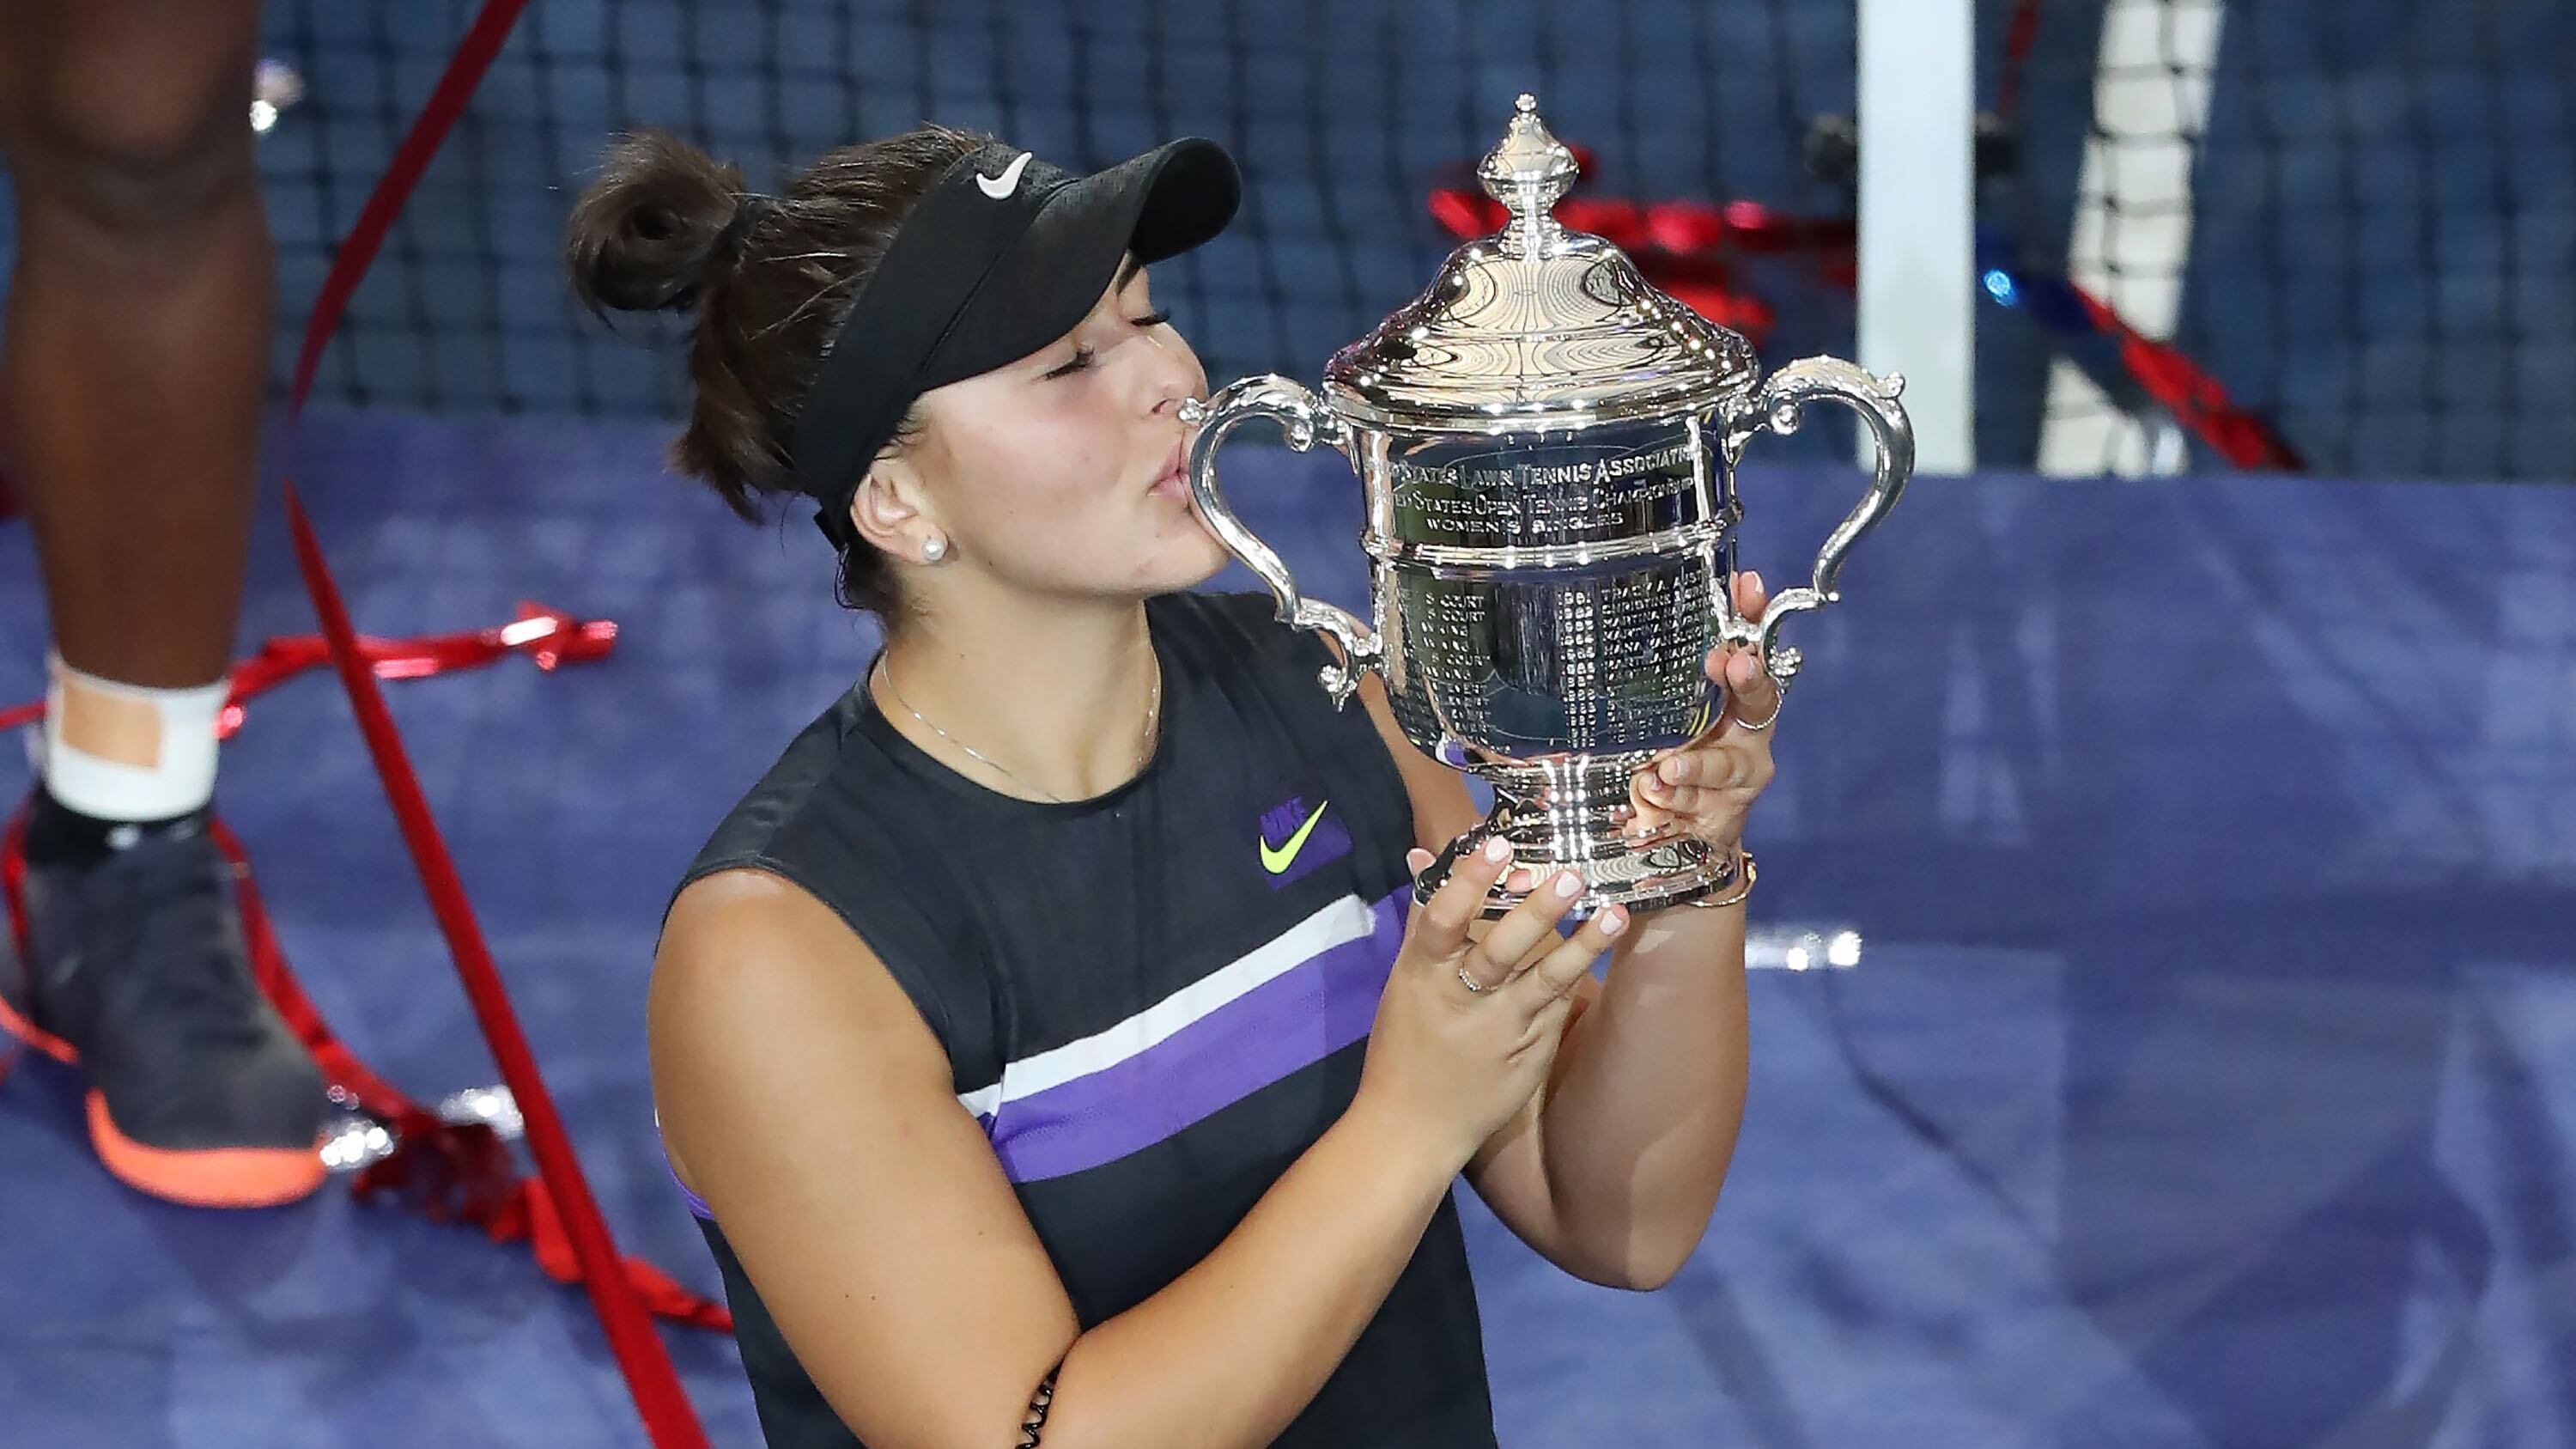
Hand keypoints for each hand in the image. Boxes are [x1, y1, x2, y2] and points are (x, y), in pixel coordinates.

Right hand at [1350, 837, 1627, 1172]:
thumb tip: (1423, 856)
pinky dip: (1577, 978)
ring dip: (1583, 945)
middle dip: (1537, 911)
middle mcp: (1461, 1000)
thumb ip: (1422, 921)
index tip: (1497, 844)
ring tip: (1616, 912)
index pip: (1441, 919)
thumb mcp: (1405, 981)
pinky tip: (1603, 948)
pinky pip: (1555, 1008)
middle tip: (1571, 873)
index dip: (1469, 880)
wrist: (1413, 1128)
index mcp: (1422, 976)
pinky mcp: (1530, 1053)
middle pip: (1500, 949)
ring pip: (1545, 980)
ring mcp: (1500, 1030)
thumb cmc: (1404, 1045)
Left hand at [1628, 570, 1781, 853]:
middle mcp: (1747, 733)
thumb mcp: (1664, 712)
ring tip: (1669, 764)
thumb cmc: (1672, 760)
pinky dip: (1671, 796)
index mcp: (1736, 698)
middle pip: (1759, 699)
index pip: (1754, 645)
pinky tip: (1651, 788)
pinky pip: (1696, 802)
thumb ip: (1661, 675)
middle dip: (1747, 679)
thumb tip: (1625, 611)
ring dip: (1698, 760)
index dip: (1754, 615)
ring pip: (1725, 763)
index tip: (1747, 586)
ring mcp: (1738, 775)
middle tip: (1733, 662)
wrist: (1682, 838)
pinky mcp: (1722, 813)